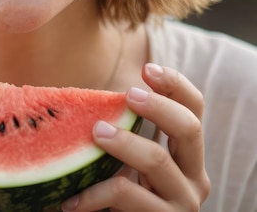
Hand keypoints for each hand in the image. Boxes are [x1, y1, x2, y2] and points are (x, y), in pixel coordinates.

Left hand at [62, 63, 209, 210]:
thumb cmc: (121, 190)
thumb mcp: (128, 155)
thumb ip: (126, 126)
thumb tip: (95, 93)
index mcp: (187, 152)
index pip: (194, 108)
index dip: (175, 84)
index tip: (146, 69)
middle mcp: (195, 176)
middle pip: (189, 128)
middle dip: (158, 107)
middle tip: (127, 95)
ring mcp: (183, 203)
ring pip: (158, 161)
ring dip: (124, 143)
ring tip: (96, 132)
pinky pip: (127, 195)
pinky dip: (96, 192)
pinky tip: (72, 198)